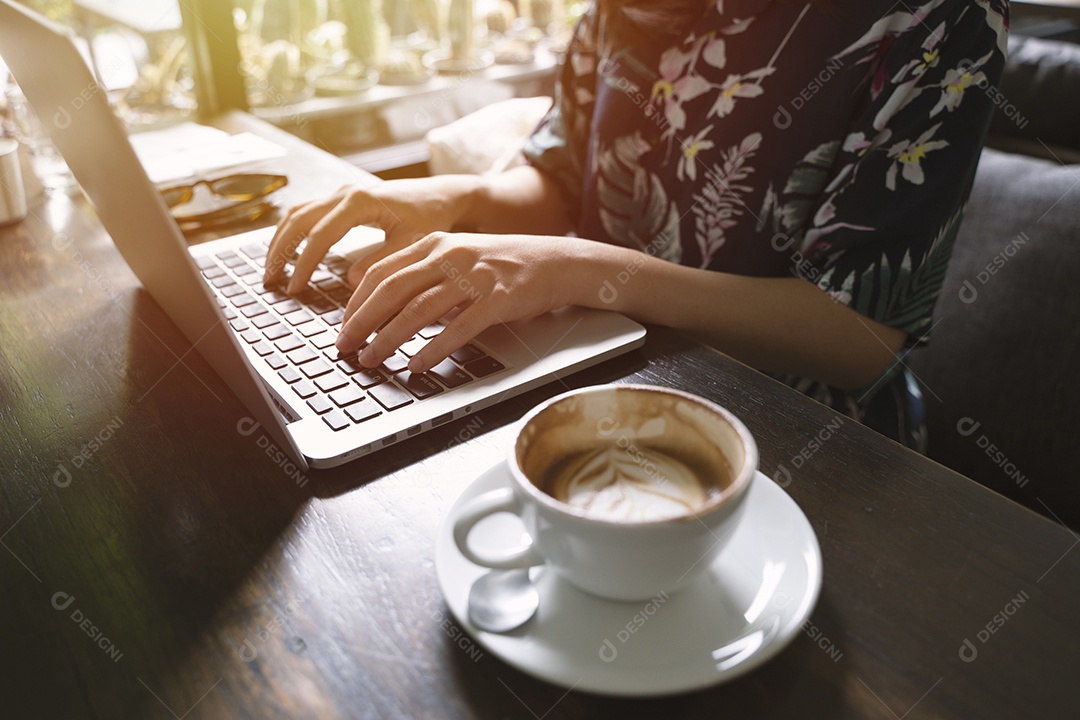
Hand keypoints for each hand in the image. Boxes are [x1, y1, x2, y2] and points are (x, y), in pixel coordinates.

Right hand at [263, 175, 483, 292]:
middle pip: (298, 221)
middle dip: (280, 251)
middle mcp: (345, 193)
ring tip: (271, 270)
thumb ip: (382, 262)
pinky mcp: (343, 199)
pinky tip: (288, 253)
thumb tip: (350, 282)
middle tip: (269, 281)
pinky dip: (293, 232)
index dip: (304, 264)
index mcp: (360, 202)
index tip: (294, 288)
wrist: (442, 195)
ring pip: (298, 214)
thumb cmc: (431, 218)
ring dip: (281, 241)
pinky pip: (308, 213)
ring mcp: (342, 193)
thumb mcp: (411, 243)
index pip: (320, 235)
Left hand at [336, 232, 586, 372]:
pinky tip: (418, 364)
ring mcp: (473, 277)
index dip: (356, 302)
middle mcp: (450, 256)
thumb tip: (386, 307)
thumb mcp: (459, 259)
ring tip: (373, 359)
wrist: (556, 262)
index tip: (343, 326)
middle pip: (393, 289)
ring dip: (389, 337)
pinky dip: (434, 348)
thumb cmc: (504, 266)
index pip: (382, 272)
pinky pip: (458, 327)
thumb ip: (425, 275)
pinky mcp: (496, 299)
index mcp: (435, 244)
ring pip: (419, 309)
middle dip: (362, 321)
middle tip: (345, 347)